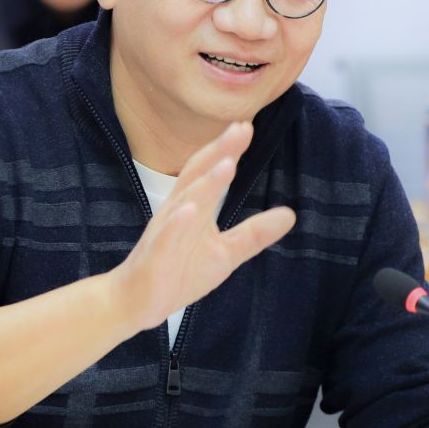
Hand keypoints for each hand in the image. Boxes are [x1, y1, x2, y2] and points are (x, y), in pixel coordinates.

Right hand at [105, 122, 296, 332]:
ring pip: (186, 202)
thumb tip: (291, 214)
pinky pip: (166, 238)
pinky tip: (191, 211)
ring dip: (206, 183)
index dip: (227, 149)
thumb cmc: (178, 272)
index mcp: (192, 207)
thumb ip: (254, 233)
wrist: (137, 302)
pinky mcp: (156, 257)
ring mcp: (165, 233)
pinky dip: (178, 224)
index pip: (210, 171)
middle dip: (218, 151)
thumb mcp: (225, 253)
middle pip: (198, 175)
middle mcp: (177, 212)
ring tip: (227, 164)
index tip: (246, 125)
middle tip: (241, 128)